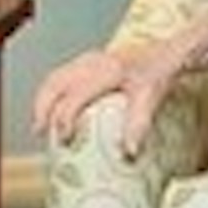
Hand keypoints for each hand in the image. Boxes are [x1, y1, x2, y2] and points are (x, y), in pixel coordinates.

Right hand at [31, 40, 180, 159]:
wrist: (168, 53)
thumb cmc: (159, 74)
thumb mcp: (151, 99)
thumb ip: (138, 125)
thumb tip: (129, 154)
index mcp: (106, 72)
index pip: (74, 96)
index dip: (64, 119)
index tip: (64, 140)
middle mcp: (92, 62)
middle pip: (54, 84)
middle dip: (42, 109)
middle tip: (40, 133)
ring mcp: (88, 59)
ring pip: (54, 78)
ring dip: (44, 100)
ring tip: (41, 124)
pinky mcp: (88, 60)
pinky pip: (61, 75)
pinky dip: (52, 92)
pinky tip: (54, 108)